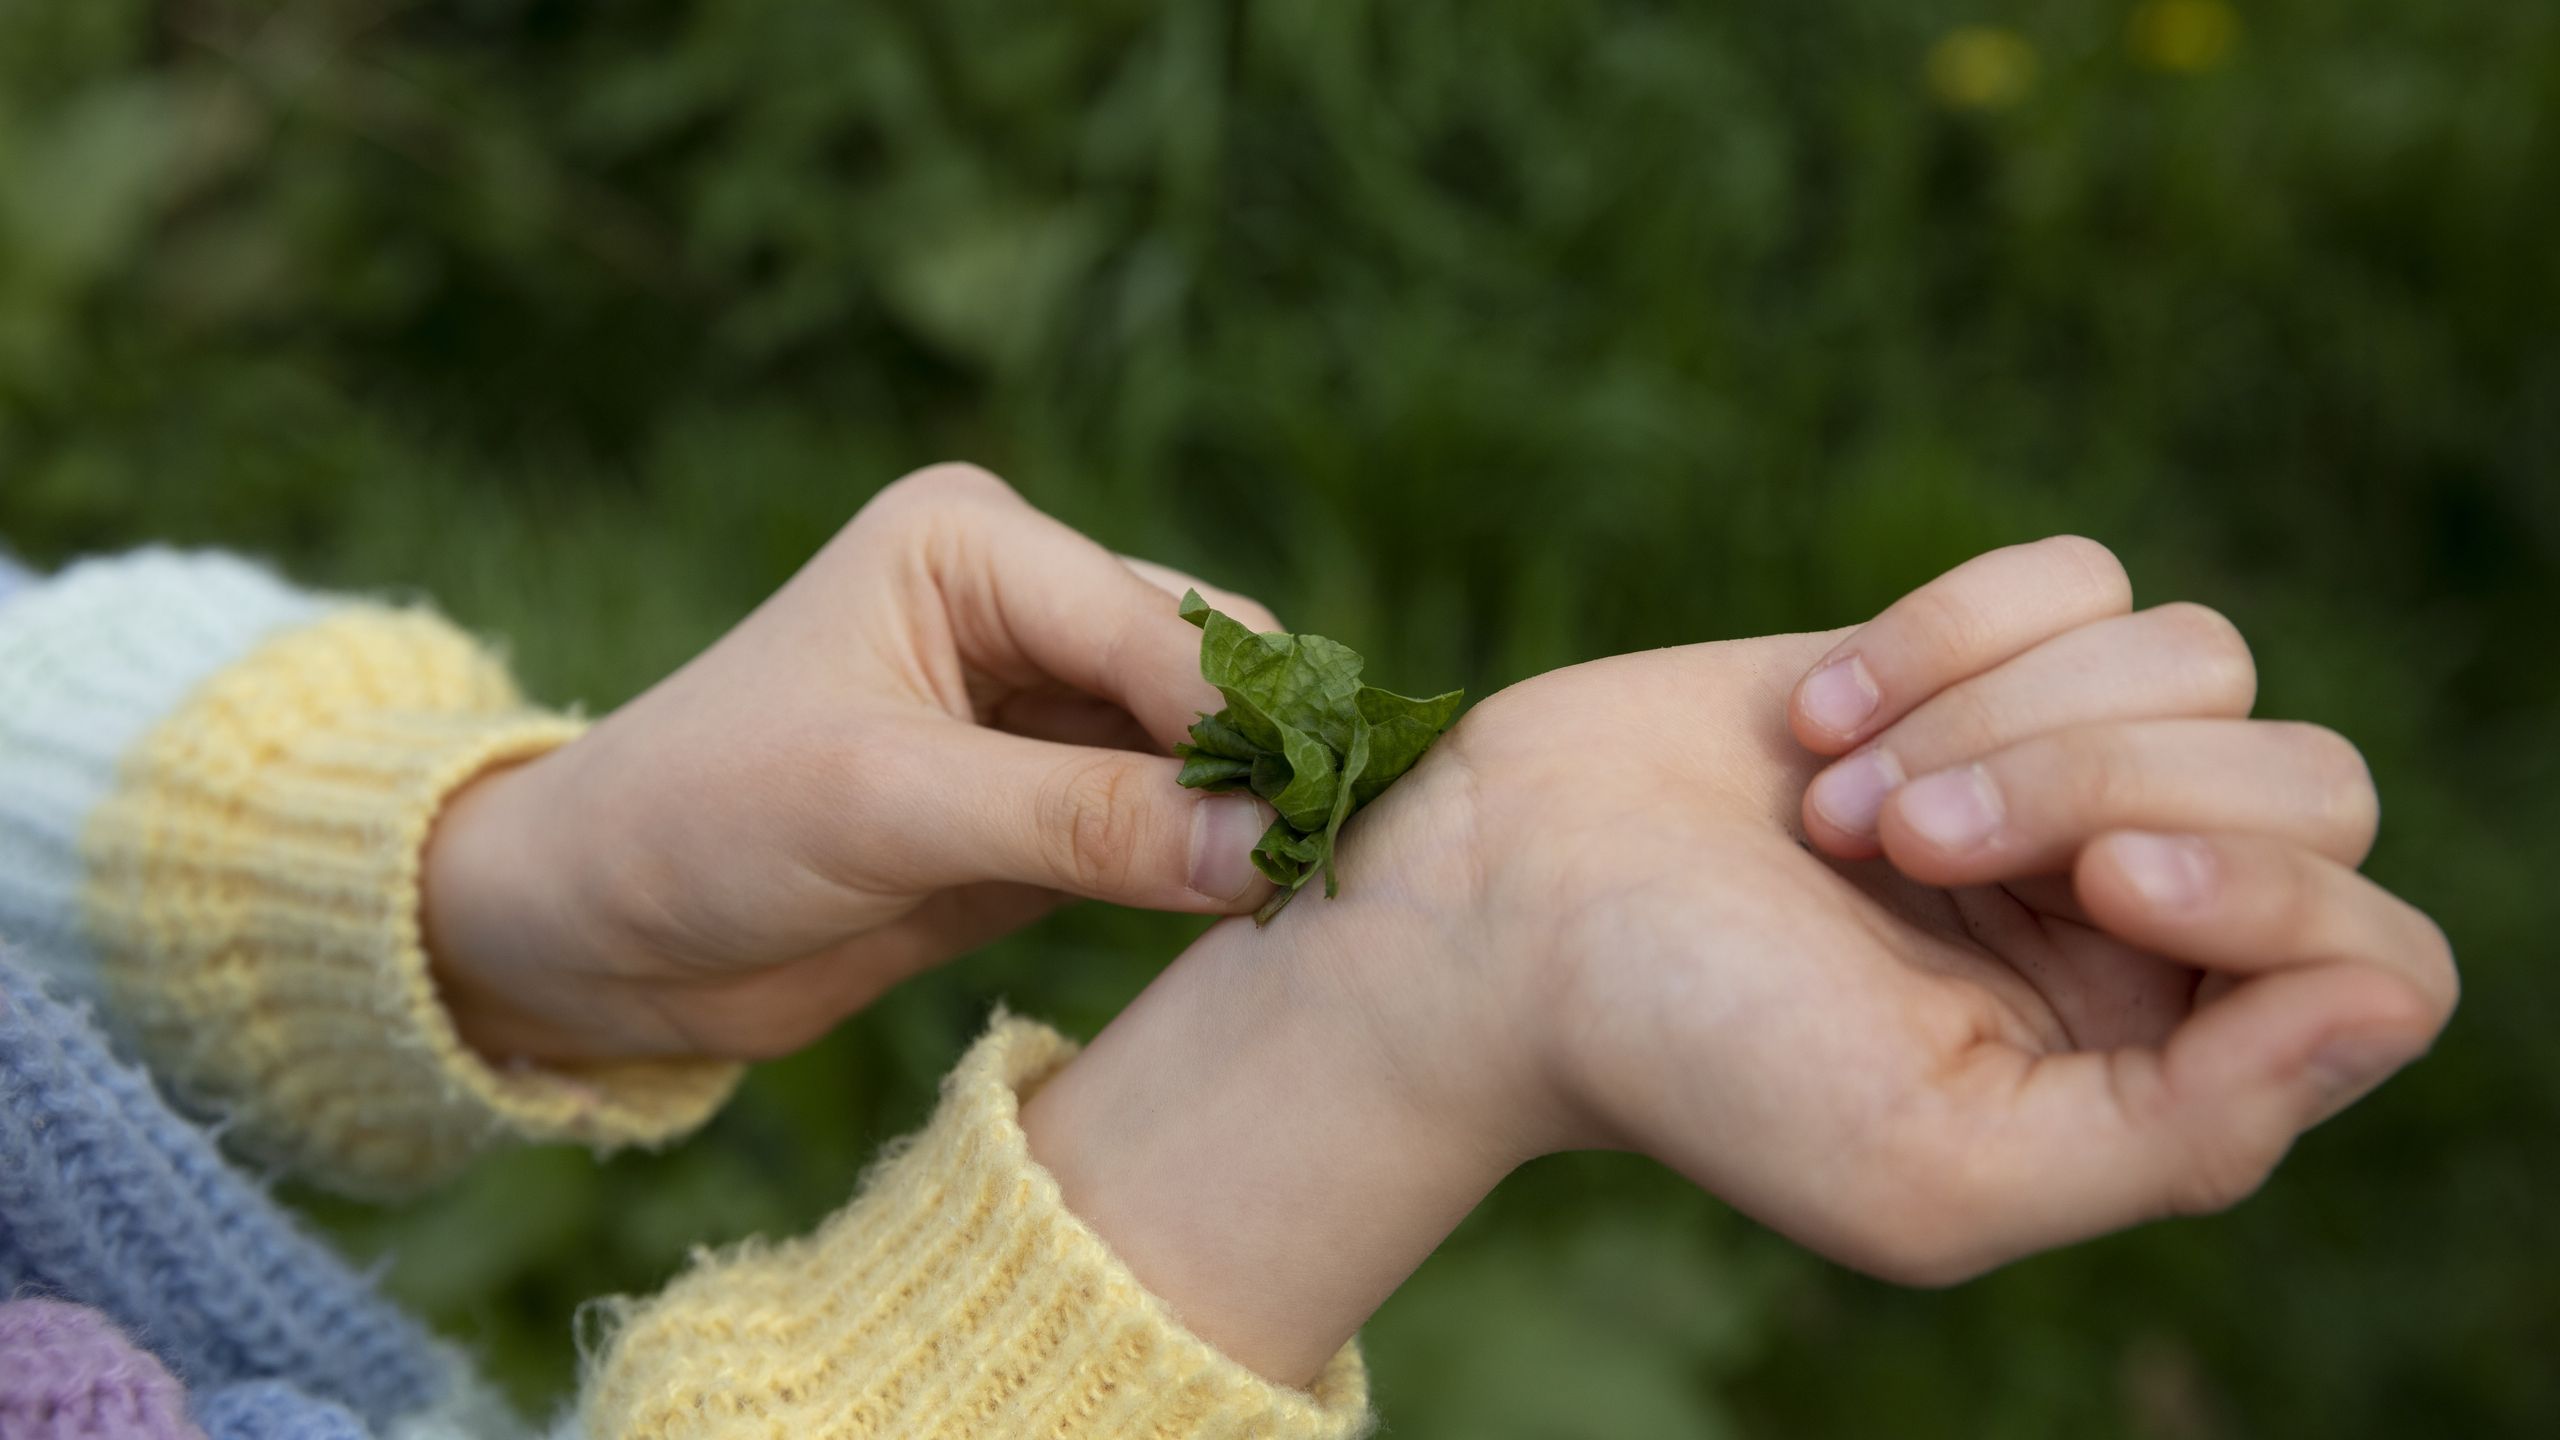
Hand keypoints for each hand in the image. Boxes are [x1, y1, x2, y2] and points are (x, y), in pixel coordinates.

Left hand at [421, 464, 1280, 1062]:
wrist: (592, 933)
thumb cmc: (699, 826)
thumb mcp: (888, 810)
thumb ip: (1082, 822)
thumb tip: (1268, 845)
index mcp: (974, 545)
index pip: (1154, 628)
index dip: (1243, 725)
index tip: (1326, 820)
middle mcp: (1020, 603)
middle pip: (1201, 670)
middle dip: (1261, 759)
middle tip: (1329, 860)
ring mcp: (1037, 707)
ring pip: (1198, 748)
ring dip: (1243, 814)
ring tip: (1309, 892)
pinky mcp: (1042, 804)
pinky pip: (1162, 823)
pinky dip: (1207, 862)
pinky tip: (1257, 908)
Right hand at [1023, 536, 2456, 1382]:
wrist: (1501, 912)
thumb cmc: (1697, 1057)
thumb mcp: (1938, 1168)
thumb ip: (2191, 1126)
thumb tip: (2379, 996)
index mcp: (2154, 1065)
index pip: (2373, 957)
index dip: (2268, 896)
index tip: (2093, 890)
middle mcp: (2134, 915)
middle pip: (2303, 778)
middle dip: (2093, 784)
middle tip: (1898, 847)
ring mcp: (2059, 769)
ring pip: (2198, 655)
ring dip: (1994, 713)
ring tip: (1840, 802)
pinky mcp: (1973, 652)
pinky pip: (2077, 577)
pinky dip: (1947, 628)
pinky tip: (1818, 721)